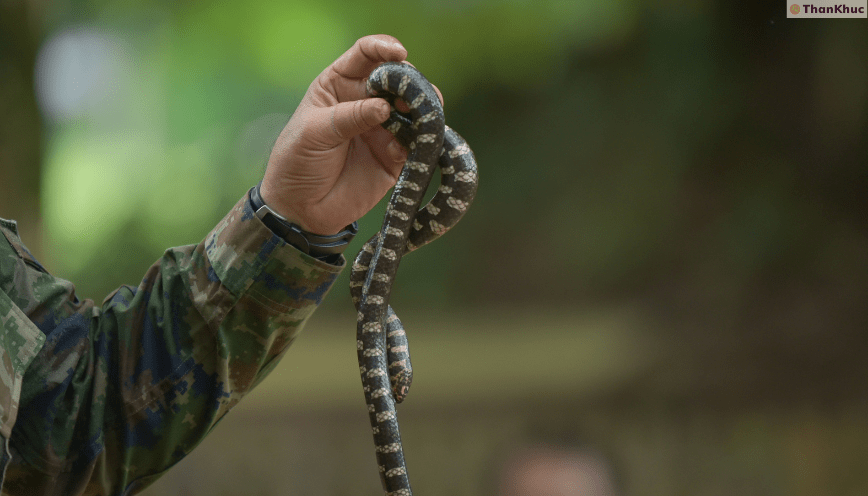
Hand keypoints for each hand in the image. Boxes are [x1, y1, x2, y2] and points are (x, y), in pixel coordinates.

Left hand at [260, 35, 442, 234]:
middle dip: (409, 82)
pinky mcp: (396, 157)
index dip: (383, 48)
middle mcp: (366, 103)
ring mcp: (383, 129)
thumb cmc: (297, 161)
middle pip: (397, 80)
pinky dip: (424, 140)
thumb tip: (385, 107)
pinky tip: (420, 142)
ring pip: (414, 110)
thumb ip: (350, 116)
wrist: (301, 209)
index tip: (398, 53)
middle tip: (412, 95)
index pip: (366, 55)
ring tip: (424, 115)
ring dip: (423, 109)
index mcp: (340, 85)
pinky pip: (417, 144)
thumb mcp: (315, 133)